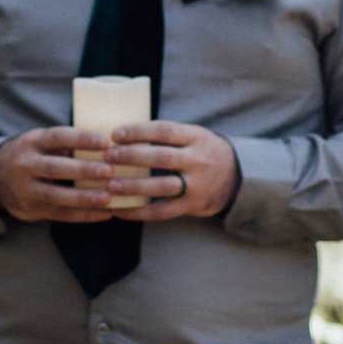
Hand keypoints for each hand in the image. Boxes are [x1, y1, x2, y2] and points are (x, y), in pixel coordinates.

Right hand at [0, 128, 122, 222]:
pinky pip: (60, 214)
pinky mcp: (32, 210)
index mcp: (32, 142)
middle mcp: (25, 165)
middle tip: (110, 170)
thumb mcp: (42, 143)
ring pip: (56, 195)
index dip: (81, 139)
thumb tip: (108, 144)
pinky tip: (105, 214)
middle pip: (55, 168)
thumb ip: (67, 144)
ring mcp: (26, 189)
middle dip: (83, 170)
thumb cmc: (34, 156)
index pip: (57, 137)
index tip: (105, 142)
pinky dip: (84, 215)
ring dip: (84, 197)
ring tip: (108, 197)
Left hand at [100, 121, 240, 221]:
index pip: (165, 131)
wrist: (235, 179)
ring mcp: (196, 185)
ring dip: (133, 186)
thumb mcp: (193, 136)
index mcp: (196, 138)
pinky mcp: (191, 206)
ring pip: (162, 186)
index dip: (139, 132)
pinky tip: (119, 210)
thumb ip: (167, 135)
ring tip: (110, 185)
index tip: (115, 134)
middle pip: (161, 157)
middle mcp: (198, 161)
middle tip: (108, 156)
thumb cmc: (203, 152)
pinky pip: (162, 211)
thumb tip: (123, 133)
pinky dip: (138, 212)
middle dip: (132, 156)